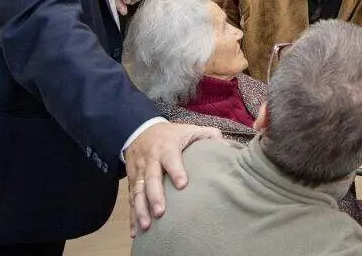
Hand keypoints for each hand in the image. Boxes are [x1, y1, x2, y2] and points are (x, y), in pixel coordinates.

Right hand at [125, 122, 221, 236]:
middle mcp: (151, 160)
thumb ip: (210, 136)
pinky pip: (131, 199)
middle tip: (161, 212)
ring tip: (146, 225)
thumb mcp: (191, 130)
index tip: (183, 185)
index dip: (176, 170)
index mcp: (167, 147)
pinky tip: (136, 231)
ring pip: (138, 191)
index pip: (171, 159)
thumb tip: (230, 148)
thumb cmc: (173, 134)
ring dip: (141, 209)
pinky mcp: (133, 181)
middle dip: (155, 196)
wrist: (141, 130)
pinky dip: (132, 216)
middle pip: (151, 178)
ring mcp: (140, 171)